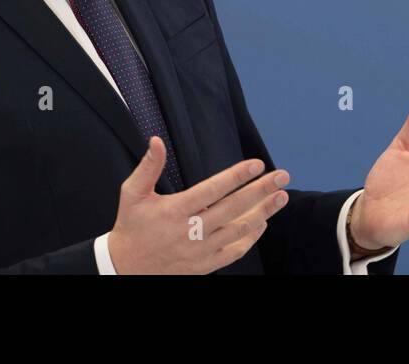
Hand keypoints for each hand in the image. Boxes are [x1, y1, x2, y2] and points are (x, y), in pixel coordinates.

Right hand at [106, 136, 290, 273]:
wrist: (126, 268)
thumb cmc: (131, 225)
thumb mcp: (132, 193)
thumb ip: (148, 166)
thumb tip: (156, 140)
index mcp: (175, 211)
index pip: (212, 190)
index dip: (236, 176)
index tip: (257, 164)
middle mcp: (191, 231)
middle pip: (233, 209)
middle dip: (261, 191)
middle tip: (282, 177)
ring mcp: (200, 250)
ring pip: (239, 230)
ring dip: (263, 213)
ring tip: (281, 197)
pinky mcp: (205, 265)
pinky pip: (235, 251)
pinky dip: (251, 237)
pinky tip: (262, 222)